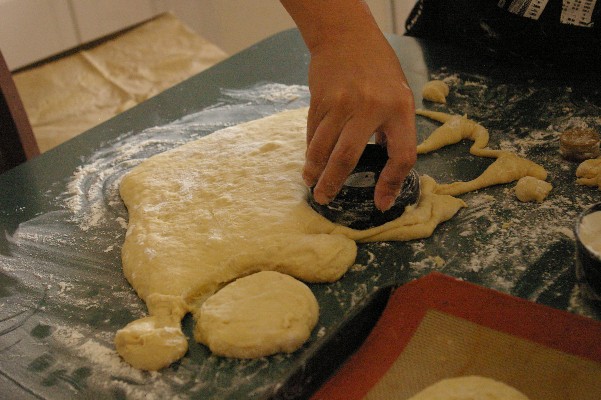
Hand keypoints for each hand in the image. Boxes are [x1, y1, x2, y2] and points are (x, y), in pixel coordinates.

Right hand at [303, 28, 416, 210]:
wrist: (347, 36)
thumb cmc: (379, 68)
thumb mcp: (399, 95)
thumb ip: (393, 128)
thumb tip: (383, 163)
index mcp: (399, 109)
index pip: (401, 155)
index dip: (392, 183)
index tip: (381, 202)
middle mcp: (369, 108)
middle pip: (347, 156)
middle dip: (333, 183)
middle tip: (324, 199)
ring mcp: (341, 104)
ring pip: (322, 147)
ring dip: (314, 169)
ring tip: (311, 183)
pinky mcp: (320, 100)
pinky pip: (313, 132)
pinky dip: (310, 149)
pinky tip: (310, 160)